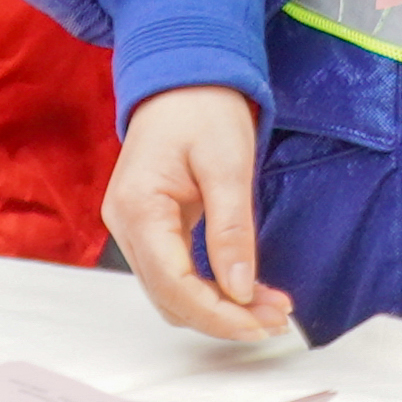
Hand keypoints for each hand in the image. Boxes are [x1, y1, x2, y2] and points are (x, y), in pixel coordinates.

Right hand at [104, 84, 290, 340]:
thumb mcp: (227, 164)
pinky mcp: (148, 228)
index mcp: (138, 208)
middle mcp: (125, 224)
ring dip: (219, 308)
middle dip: (224, 317)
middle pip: (170, 298)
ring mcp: (131, 228)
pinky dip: (209, 289)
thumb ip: (231, 230)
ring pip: (172, 293)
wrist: (183, 78)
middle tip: (276, 318)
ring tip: (269, 308)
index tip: (263, 323)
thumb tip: (240, 291)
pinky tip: (246, 290)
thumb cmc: (203, 108)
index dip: (219, 314)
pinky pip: (175, 274)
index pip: (174, 285)